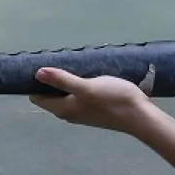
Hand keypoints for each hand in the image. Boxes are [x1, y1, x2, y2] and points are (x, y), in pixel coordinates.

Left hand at [28, 68, 153, 133]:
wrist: (139, 115)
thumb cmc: (112, 100)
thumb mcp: (86, 87)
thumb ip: (62, 80)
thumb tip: (37, 73)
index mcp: (63, 109)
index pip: (38, 98)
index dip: (35, 82)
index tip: (39, 64)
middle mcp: (69, 113)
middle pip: (51, 96)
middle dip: (50, 79)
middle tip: (55, 59)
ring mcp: (82, 111)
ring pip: (65, 95)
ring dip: (65, 81)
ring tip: (70, 62)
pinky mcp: (94, 108)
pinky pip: (78, 95)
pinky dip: (77, 84)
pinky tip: (86, 72)